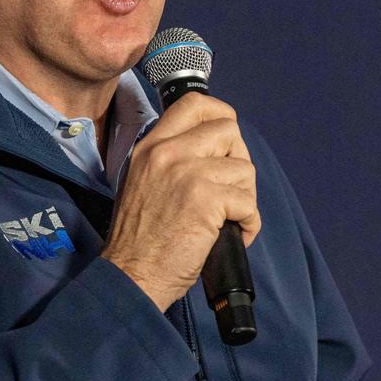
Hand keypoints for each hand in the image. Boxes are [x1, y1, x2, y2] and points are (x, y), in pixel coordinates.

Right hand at [101, 93, 259, 310]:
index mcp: (152, 146)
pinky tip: (234, 234)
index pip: (195, 104)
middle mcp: (168, 152)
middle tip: (229, 190)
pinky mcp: (205, 200)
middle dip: (239, 160)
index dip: (221, 115)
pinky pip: (248, 202)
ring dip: (245, 197)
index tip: (227, 140)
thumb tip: (215, 150)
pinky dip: (249, 223)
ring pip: (244, 168)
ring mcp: (187, 173)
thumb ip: (172, 159)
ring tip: (228, 218)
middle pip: (229, 130)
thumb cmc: (141, 239)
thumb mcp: (144, 182)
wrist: (131, 275)